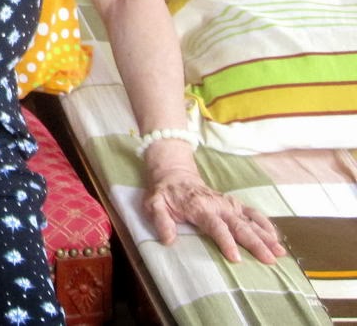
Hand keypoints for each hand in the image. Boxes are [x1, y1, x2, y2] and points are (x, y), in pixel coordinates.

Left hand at [144, 165, 285, 264]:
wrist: (175, 174)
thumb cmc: (165, 194)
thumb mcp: (154, 205)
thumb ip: (161, 221)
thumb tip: (168, 240)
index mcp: (199, 207)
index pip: (216, 227)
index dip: (226, 242)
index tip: (236, 258)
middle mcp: (218, 205)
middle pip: (240, 226)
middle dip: (255, 243)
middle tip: (269, 259)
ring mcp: (228, 204)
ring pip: (250, 221)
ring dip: (266, 236)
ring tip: (279, 252)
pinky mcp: (234, 204)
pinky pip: (253, 213)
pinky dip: (265, 224)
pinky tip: (276, 237)